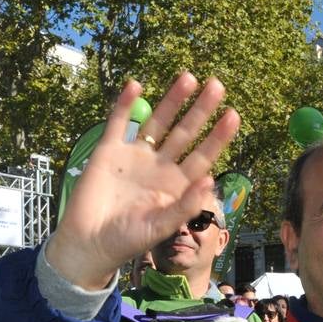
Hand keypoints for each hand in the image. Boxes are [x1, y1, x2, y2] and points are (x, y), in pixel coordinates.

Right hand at [45, 73, 239, 288]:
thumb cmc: (127, 241)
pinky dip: (124, 104)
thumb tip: (211, 180)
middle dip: (200, 110)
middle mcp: (159, 166)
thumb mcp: (160, 227)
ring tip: (188, 78)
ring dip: (171, 101)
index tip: (233, 115)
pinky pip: (119, 123)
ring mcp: (135, 157)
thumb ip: (185, 205)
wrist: (88, 243)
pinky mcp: (108, 152)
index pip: (202, 155)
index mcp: (176, 185)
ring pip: (157, 122)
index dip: (218, 137)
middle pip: (184, 133)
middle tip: (217, 86)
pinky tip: (135, 85)